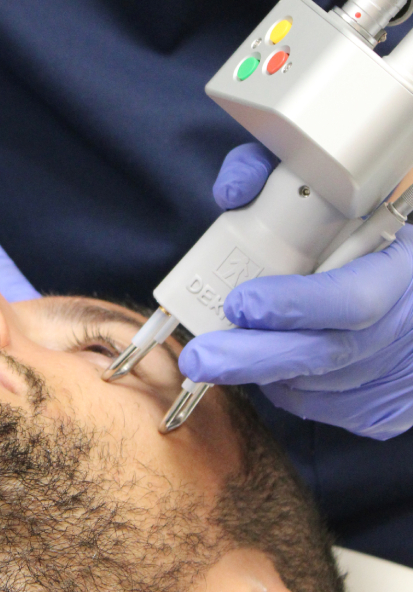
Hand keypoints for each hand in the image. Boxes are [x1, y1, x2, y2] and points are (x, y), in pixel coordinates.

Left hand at [178, 143, 412, 438]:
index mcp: (400, 271)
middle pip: (325, 355)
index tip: (242, 303)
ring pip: (313, 385)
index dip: (296, 305)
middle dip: (253, 357)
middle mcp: (401, 330)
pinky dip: (283, 385)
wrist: (409, 299)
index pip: (353, 299)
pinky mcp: (380, 409)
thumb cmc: (372, 237)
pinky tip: (265, 364)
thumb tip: (234, 191)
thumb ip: (286, 182)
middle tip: (199, 357)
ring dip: (260, 371)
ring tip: (216, 357)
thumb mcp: (348, 195)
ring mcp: (394, 376)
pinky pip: (317, 404)